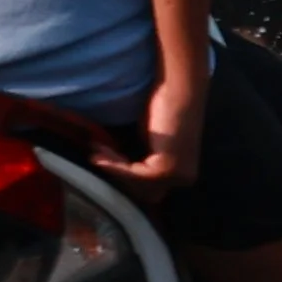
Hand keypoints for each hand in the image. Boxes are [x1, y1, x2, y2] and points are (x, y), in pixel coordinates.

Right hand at [94, 72, 204, 204]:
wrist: (177, 87)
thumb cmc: (163, 108)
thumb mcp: (149, 143)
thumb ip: (141, 160)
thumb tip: (118, 176)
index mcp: (183, 175)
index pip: (149, 190)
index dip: (124, 178)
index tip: (101, 159)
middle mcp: (185, 179)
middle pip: (143, 193)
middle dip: (118, 176)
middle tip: (96, 155)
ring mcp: (178, 175)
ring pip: (137, 186)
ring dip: (114, 168)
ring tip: (97, 149)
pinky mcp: (167, 167)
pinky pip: (134, 174)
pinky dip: (115, 165)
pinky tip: (100, 153)